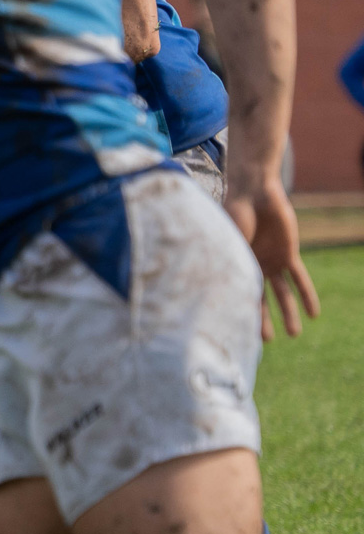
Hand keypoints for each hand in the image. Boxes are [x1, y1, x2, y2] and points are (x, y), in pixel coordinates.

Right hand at [226, 181, 318, 339]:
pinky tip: (314, 314)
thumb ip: (228, 266)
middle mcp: (253, 266)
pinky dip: (307, 295)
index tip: (239, 333)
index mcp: (235, 265)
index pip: (239, 294)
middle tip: (267, 341)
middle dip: (263, 321)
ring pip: (282, 294)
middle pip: (260, 300)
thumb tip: (219, 294)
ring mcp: (272, 261)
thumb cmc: (232, 215)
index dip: (240, 313)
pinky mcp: (288, 254)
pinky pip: (300, 279)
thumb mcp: (227, 244)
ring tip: (295, 334)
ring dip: (289, 313)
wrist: (252, 192)